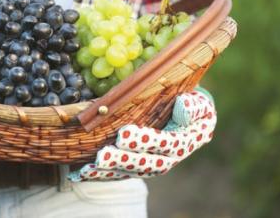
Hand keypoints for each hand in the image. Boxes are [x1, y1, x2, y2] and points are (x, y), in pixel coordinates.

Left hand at [68, 89, 215, 180]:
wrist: (187, 121)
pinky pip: (116, 174)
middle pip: (143, 163)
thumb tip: (183, 104)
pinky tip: (79, 173)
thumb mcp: (200, 103)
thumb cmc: (191, 107)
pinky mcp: (135, 169)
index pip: (165, 143)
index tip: (124, 134)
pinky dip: (98, 175)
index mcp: (183, 143)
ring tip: (89, 167)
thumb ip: (194, 105)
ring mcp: (149, 167)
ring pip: (128, 172)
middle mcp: (167, 160)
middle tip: (102, 155)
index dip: (145, 140)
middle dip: (121, 160)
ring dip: (107, 171)